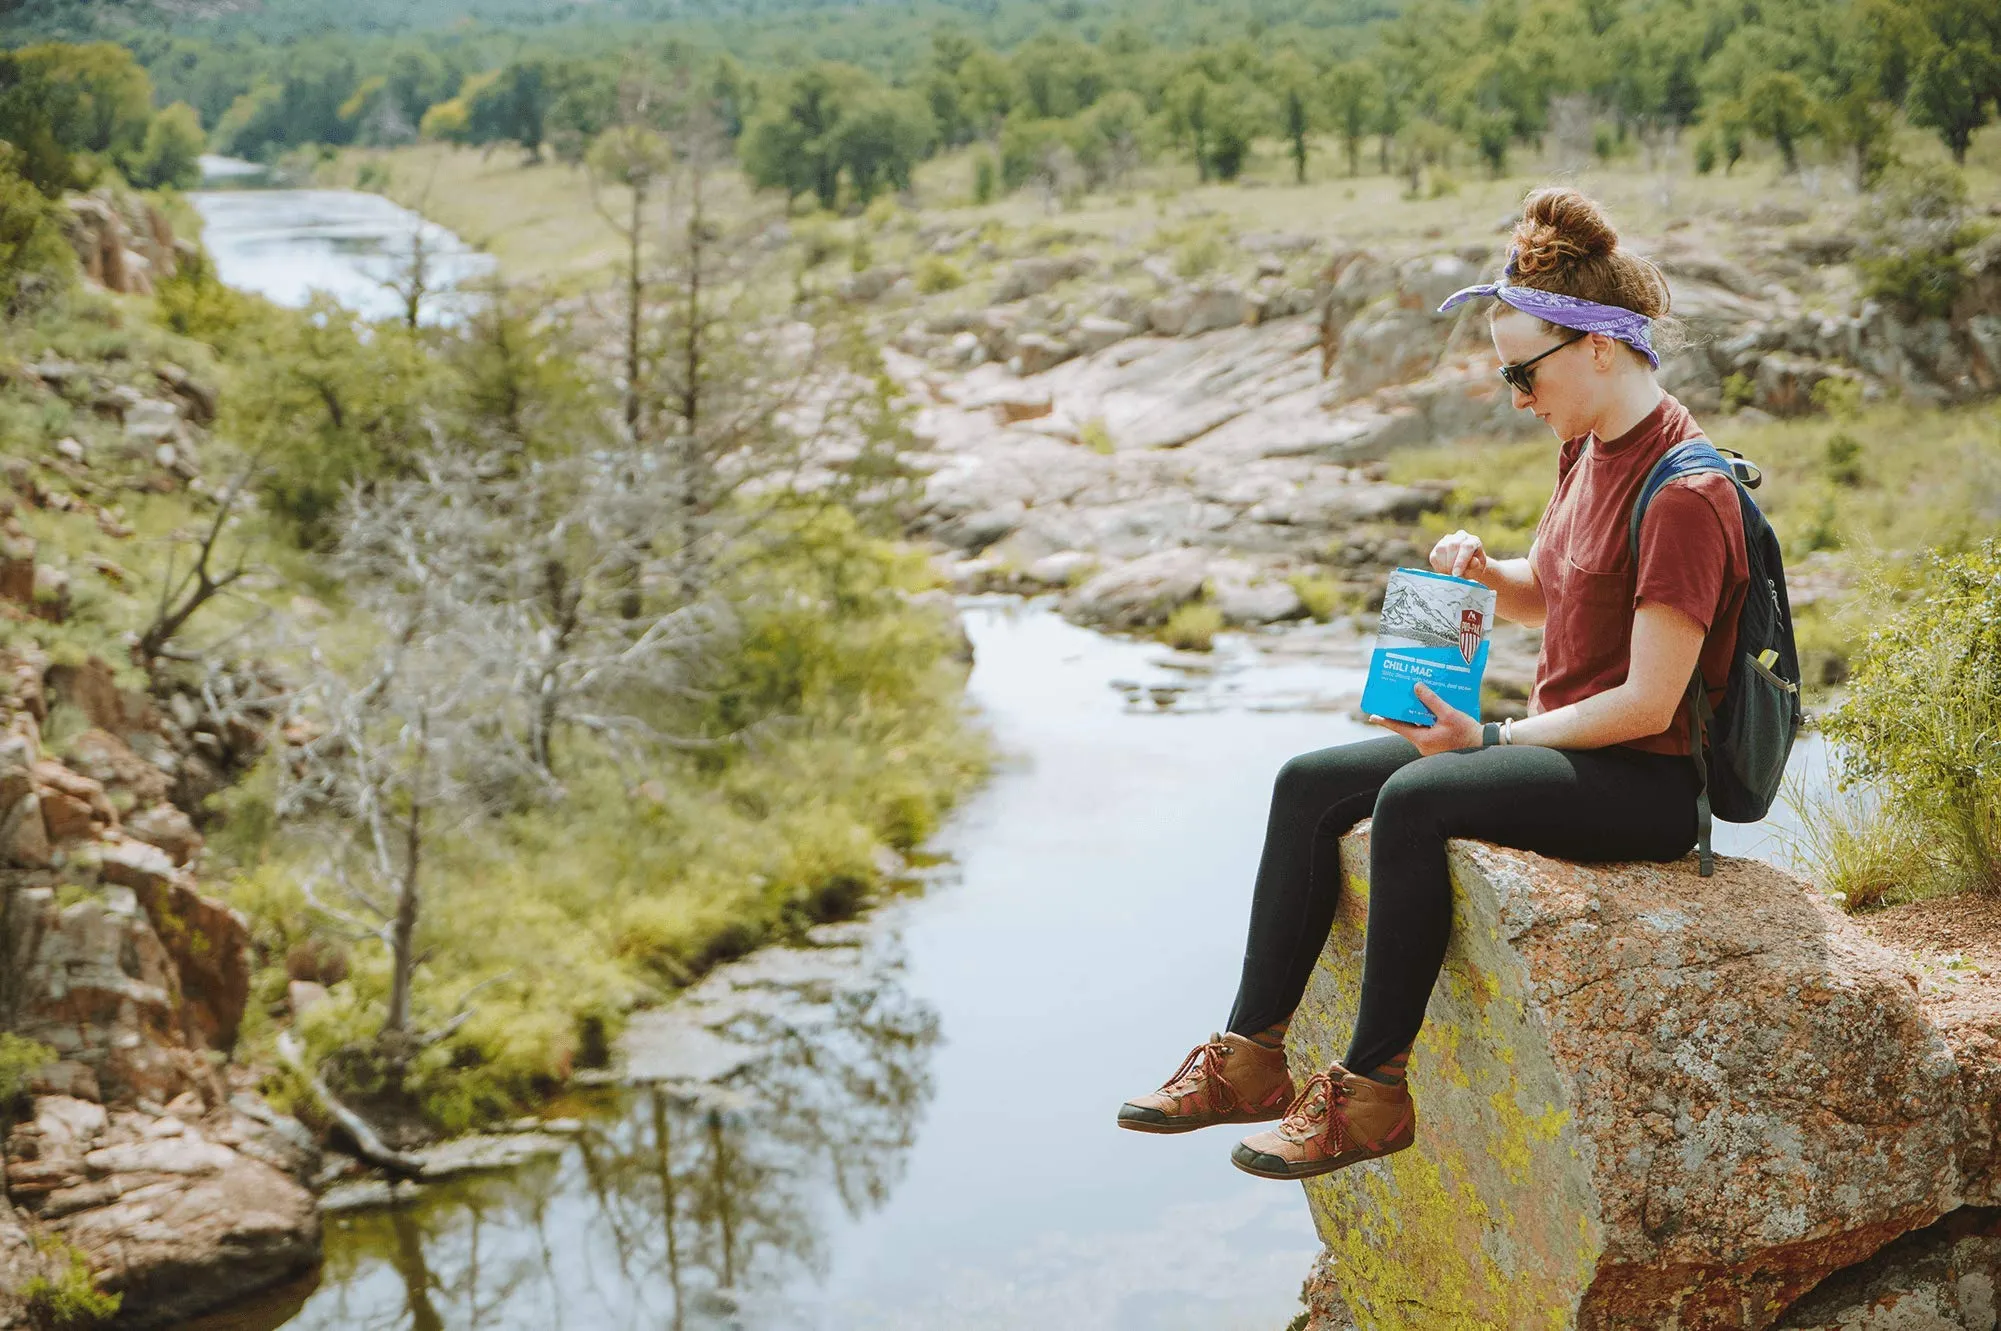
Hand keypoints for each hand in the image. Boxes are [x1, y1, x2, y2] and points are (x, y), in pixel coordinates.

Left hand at [1367, 683, 1482, 755]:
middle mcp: (1424, 745)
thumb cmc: (1467, 733)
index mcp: (1422, 739)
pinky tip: (1430, 709)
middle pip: (1407, 727)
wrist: (1484, 746)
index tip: (1372, 716)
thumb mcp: (1449, 714)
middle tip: (1394, 701)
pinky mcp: (1438, 744)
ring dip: (1416, 715)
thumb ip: (1432, 701)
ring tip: (1412, 700)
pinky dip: (1426, 720)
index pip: (1398, 728)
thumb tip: (1417, 687)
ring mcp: (1431, 746)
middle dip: (1401, 714)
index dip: (1385, 720)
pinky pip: (1428, 730)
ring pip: (1418, 728)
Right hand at [1429, 529, 1489, 582]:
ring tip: (1448, 573)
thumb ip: (1476, 566)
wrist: (1467, 567)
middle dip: (1451, 563)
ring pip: (1441, 549)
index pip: (1467, 547)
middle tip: (1452, 575)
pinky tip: (1444, 571)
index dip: (1461, 561)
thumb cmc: (1474, 568)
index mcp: (1473, 541)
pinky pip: (1434, 556)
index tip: (1456, 574)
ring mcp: (1448, 540)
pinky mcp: (1438, 547)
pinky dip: (1438, 566)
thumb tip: (1474, 562)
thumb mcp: (1478, 569)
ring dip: (1443, 564)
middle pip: (1452, 545)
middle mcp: (1461, 536)